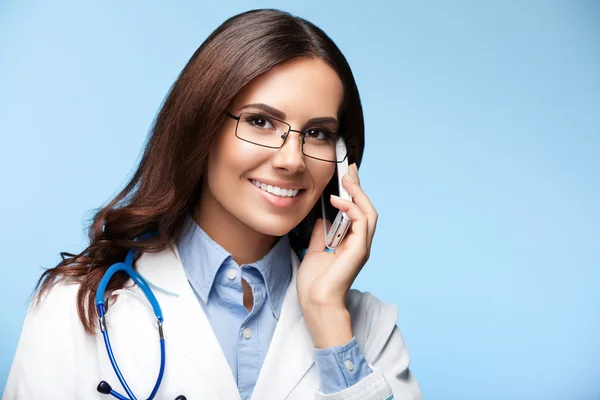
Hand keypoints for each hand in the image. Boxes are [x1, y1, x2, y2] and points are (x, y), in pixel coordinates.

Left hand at [296, 163, 378, 313]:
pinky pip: (361, 223)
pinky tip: (339, 200)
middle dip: (358, 187)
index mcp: (350, 244)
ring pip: (368, 213)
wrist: (316, 303)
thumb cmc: (314, 284)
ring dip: (357, 193)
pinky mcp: (359, 251)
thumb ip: (321, 235)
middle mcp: (359, 244)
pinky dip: (351, 209)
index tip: (345, 176)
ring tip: (346, 179)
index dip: (353, 193)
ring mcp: (361, 247)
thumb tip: (322, 218)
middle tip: (349, 169)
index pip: (356, 212)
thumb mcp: (314, 251)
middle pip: (366, 209)